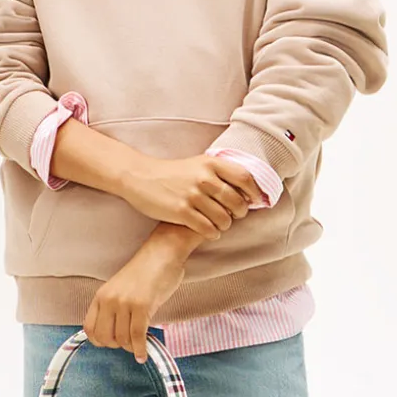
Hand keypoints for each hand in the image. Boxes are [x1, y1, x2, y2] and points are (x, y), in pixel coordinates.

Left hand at [83, 233, 187, 362]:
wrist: (162, 254)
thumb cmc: (146, 271)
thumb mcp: (121, 289)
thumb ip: (114, 308)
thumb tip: (116, 334)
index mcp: (101, 296)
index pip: (89, 328)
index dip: (99, 341)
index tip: (110, 343)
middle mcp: (109, 300)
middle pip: (104, 337)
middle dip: (116, 346)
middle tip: (128, 343)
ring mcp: (124, 303)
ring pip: (122, 339)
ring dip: (131, 347)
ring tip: (138, 345)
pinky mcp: (142, 307)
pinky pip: (137, 336)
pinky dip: (140, 349)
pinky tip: (143, 354)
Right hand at [117, 154, 265, 239]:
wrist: (141, 177)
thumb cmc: (173, 173)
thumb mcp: (197, 163)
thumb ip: (219, 172)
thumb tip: (247, 187)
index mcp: (210, 163)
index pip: (245, 177)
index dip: (254, 192)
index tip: (255, 201)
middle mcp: (204, 178)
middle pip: (237, 202)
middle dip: (240, 213)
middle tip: (235, 215)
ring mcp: (192, 195)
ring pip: (224, 219)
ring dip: (225, 225)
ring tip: (220, 224)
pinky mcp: (181, 211)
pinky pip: (208, 229)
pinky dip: (212, 233)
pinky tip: (209, 231)